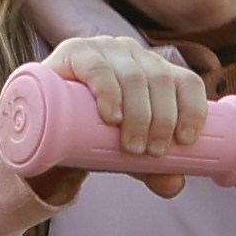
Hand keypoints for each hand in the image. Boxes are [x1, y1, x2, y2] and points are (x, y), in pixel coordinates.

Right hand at [42, 31, 206, 163]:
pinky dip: (110, 93)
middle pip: (161, 81)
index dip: (193, 109)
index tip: (186, 141)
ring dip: (140, 114)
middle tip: (152, 153)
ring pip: (134, 77)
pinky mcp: (74, 53)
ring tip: (132, 147)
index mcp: (155, 70)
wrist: (43, 121)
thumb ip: (150, 167)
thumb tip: (174, 185)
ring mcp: (104, 49)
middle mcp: (133, 54)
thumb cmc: (91, 130)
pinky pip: (98, 68)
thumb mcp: (123, 149)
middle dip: (162, 120)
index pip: (186, 81)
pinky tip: (113, 116)